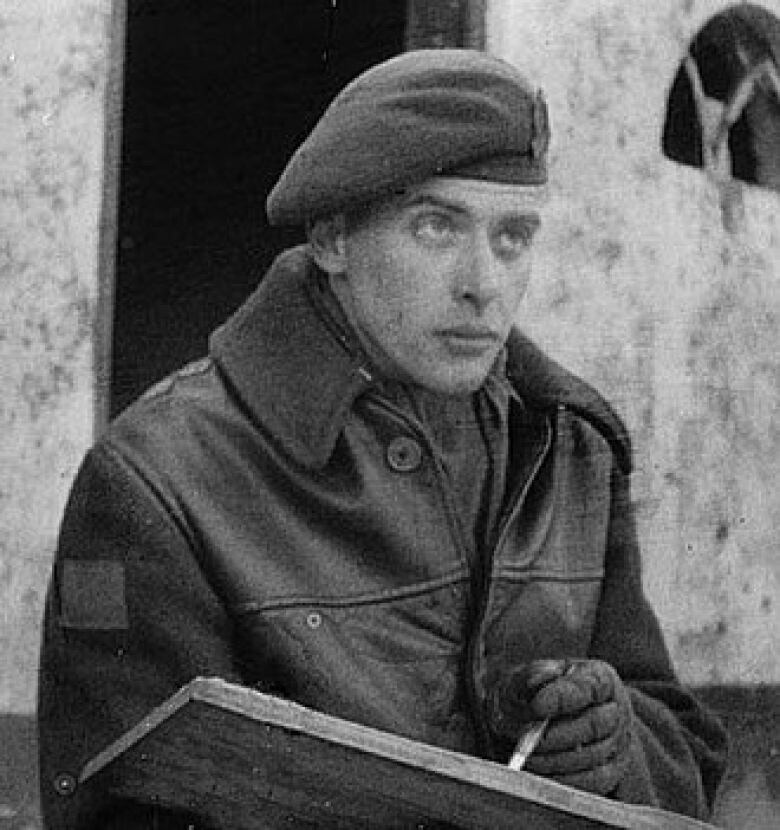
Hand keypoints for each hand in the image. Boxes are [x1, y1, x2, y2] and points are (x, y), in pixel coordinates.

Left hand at [489, 659, 632, 795]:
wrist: (568, 721)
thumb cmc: (547, 692)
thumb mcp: (538, 674)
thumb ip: (534, 673)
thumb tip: (534, 685)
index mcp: (600, 677)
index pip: (587, 686)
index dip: (561, 697)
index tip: (536, 706)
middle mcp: (616, 709)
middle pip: (595, 724)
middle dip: (558, 734)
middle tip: (528, 738)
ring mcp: (618, 742)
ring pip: (593, 755)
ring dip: (557, 759)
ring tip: (529, 757)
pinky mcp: (613, 771)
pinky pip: (594, 781)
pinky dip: (566, 779)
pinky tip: (542, 773)